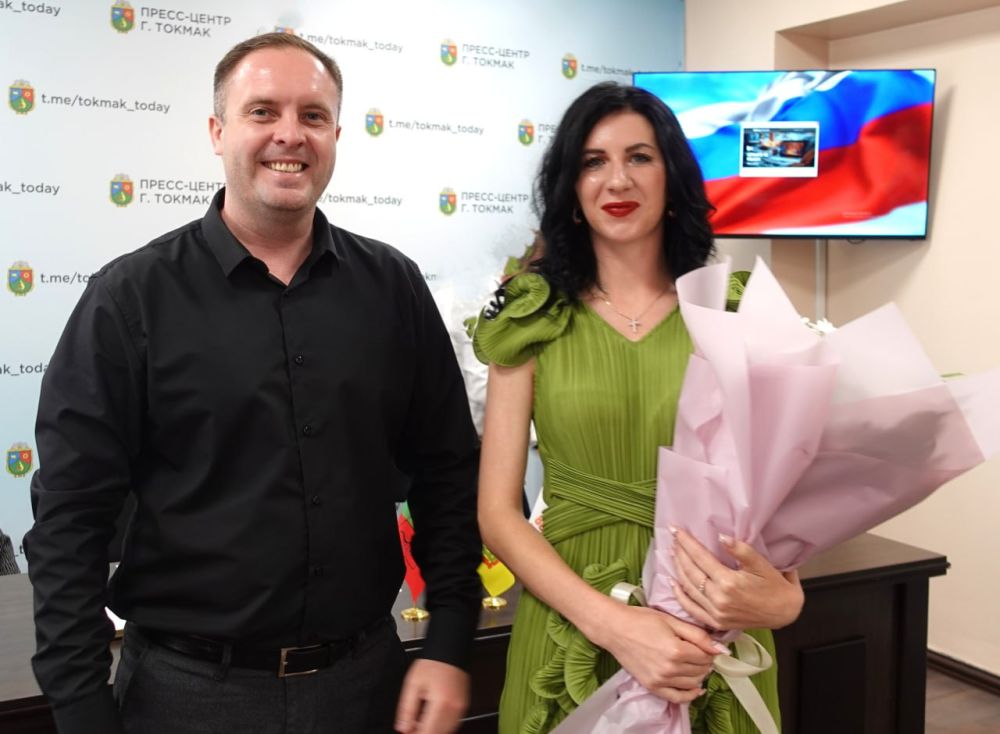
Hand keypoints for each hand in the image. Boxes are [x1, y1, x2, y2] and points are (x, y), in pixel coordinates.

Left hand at [394, 658, 468, 733]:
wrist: (449, 651)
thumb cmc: (432, 664)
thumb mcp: (413, 684)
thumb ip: (407, 709)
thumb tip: (403, 728)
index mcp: (441, 703)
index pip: (428, 732)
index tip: (407, 732)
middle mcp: (454, 708)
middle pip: (438, 733)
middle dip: (423, 733)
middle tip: (411, 727)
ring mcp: (461, 709)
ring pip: (446, 731)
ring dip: (433, 731)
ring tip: (420, 722)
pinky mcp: (464, 707)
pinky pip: (453, 725)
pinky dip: (442, 727)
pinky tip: (432, 719)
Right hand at [595, 603, 727, 703]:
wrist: (615, 628)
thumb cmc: (641, 620)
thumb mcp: (671, 621)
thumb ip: (698, 635)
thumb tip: (720, 648)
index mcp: (676, 650)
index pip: (706, 656)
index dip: (710, 649)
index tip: (707, 644)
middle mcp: (670, 669)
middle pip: (701, 670)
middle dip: (705, 661)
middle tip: (701, 651)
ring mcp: (660, 680)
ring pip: (693, 683)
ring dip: (699, 674)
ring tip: (694, 663)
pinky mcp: (652, 686)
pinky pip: (677, 698)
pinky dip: (690, 695)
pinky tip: (696, 688)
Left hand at [670, 529, 803, 630]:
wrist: (785, 613)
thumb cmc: (775, 586)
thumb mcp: (761, 564)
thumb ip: (741, 550)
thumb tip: (721, 537)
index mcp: (729, 582)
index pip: (700, 558)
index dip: (686, 542)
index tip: (675, 530)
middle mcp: (719, 599)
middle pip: (691, 572)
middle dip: (680, 553)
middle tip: (673, 538)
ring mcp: (716, 613)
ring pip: (688, 588)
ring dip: (678, 570)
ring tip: (673, 554)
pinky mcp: (716, 623)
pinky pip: (692, 609)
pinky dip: (680, 596)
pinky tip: (673, 583)